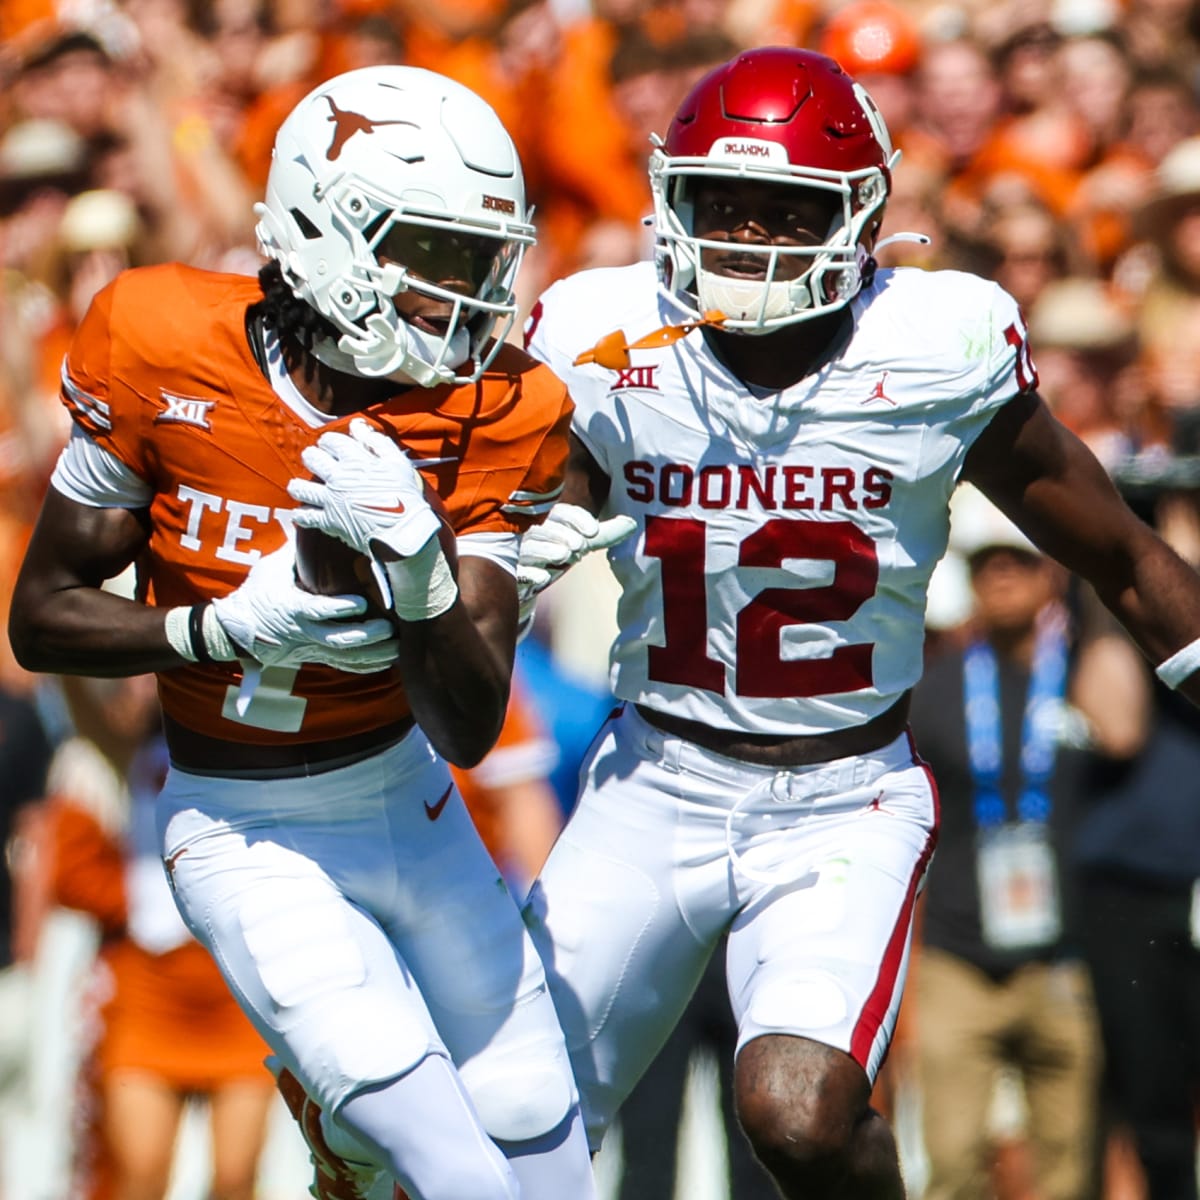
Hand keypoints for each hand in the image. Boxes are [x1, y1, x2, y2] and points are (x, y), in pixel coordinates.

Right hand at [211, 540, 397, 671]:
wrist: (237, 631)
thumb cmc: (255, 595)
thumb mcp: (270, 569)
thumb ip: (293, 550)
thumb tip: (308, 521)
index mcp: (290, 608)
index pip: (317, 611)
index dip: (339, 609)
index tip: (361, 603)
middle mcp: (302, 632)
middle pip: (337, 640)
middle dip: (365, 636)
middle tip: (388, 627)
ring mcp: (310, 647)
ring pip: (344, 657)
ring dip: (373, 654)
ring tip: (397, 647)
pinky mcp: (315, 657)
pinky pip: (343, 665)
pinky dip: (366, 665)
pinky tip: (387, 661)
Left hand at [288, 419, 441, 558]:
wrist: (403, 529)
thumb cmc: (405, 495)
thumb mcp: (397, 462)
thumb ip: (376, 441)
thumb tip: (357, 426)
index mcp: (355, 460)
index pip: (331, 441)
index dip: (328, 441)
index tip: (329, 445)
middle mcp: (338, 477)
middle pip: (312, 460)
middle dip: (311, 457)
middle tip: (313, 460)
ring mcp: (331, 500)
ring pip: (302, 488)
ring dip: (298, 486)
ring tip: (297, 486)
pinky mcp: (330, 521)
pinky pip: (307, 517)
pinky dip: (301, 515)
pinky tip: (298, 514)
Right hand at [516, 503, 636, 621]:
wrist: (528, 580)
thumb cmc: (556, 555)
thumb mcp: (581, 543)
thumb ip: (604, 535)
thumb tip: (631, 523)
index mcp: (549, 521)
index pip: (561, 512)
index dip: (576, 518)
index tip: (593, 530)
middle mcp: (532, 533)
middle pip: (545, 528)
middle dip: (562, 535)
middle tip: (579, 546)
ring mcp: (519, 553)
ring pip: (530, 547)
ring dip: (547, 551)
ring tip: (563, 555)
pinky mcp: (512, 574)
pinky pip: (517, 571)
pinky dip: (530, 574)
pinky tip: (543, 578)